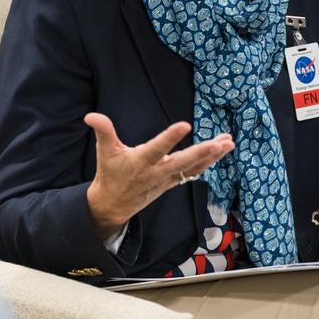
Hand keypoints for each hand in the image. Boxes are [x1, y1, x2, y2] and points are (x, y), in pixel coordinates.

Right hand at [84, 113, 233, 238]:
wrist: (114, 203)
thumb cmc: (110, 174)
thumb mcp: (105, 151)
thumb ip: (102, 131)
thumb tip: (90, 115)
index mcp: (141, 161)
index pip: (158, 148)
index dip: (170, 137)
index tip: (185, 125)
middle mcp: (157, 171)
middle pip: (183, 162)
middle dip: (202, 153)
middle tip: (219, 143)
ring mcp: (167, 179)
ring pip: (193, 167)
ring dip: (212, 156)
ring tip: (229, 143)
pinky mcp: (172, 182)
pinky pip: (193, 171)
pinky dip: (208, 162)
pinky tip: (221, 151)